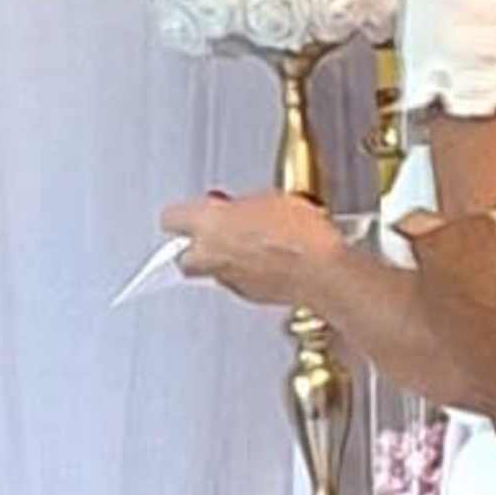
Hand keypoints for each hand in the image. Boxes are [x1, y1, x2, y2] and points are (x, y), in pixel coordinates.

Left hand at [161, 189, 347, 309]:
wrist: (323, 271)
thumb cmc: (300, 234)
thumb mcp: (270, 199)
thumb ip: (243, 205)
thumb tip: (242, 208)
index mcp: (208, 222)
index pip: (172, 217)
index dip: (183, 214)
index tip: (194, 210)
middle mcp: (209, 254)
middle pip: (181, 255)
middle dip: (194, 246)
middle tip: (213, 234)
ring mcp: (227, 278)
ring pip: (209, 270)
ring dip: (222, 260)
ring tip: (247, 247)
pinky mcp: (247, 295)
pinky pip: (235, 282)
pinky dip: (245, 274)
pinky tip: (266, 264)